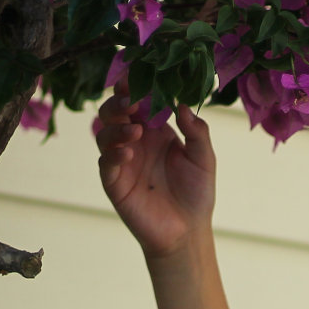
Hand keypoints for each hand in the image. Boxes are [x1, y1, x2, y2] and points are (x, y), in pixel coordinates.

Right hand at [94, 80, 215, 258]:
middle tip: (130, 100)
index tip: (136, 77)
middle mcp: (136, 141)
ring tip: (135, 132)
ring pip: (104, 133)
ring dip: (116, 127)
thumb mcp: (204, 158)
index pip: (138, 100)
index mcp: (156, 130)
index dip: (134, 87)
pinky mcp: (115, 183)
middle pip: (114, 112)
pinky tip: (128, 153)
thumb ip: (197, 131)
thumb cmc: (196, 193)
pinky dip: (113, 154)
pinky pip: (106, 163)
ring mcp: (123, 161)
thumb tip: (183, 104)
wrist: (187, 232)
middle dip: (118, 102)